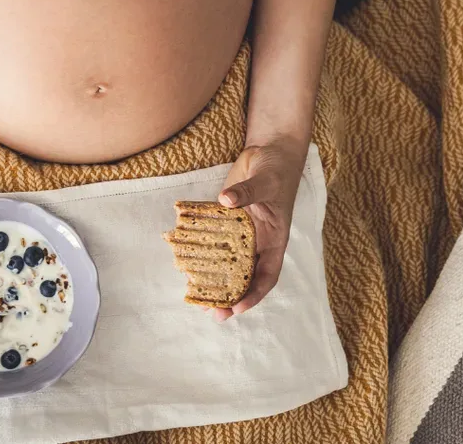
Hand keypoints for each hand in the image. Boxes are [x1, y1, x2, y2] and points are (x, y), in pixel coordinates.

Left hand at [211, 138, 307, 320]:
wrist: (269, 151)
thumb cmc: (276, 168)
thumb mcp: (266, 181)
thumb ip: (248, 192)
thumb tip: (227, 201)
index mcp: (274, 240)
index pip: (266, 275)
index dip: (253, 294)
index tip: (236, 307)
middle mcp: (258, 242)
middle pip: (244, 276)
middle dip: (229, 296)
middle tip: (212, 313)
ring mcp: (242, 233)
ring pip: (227, 263)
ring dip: (214, 280)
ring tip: (196, 297)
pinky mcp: (226, 222)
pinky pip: (214, 241)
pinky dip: (203, 253)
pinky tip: (186, 263)